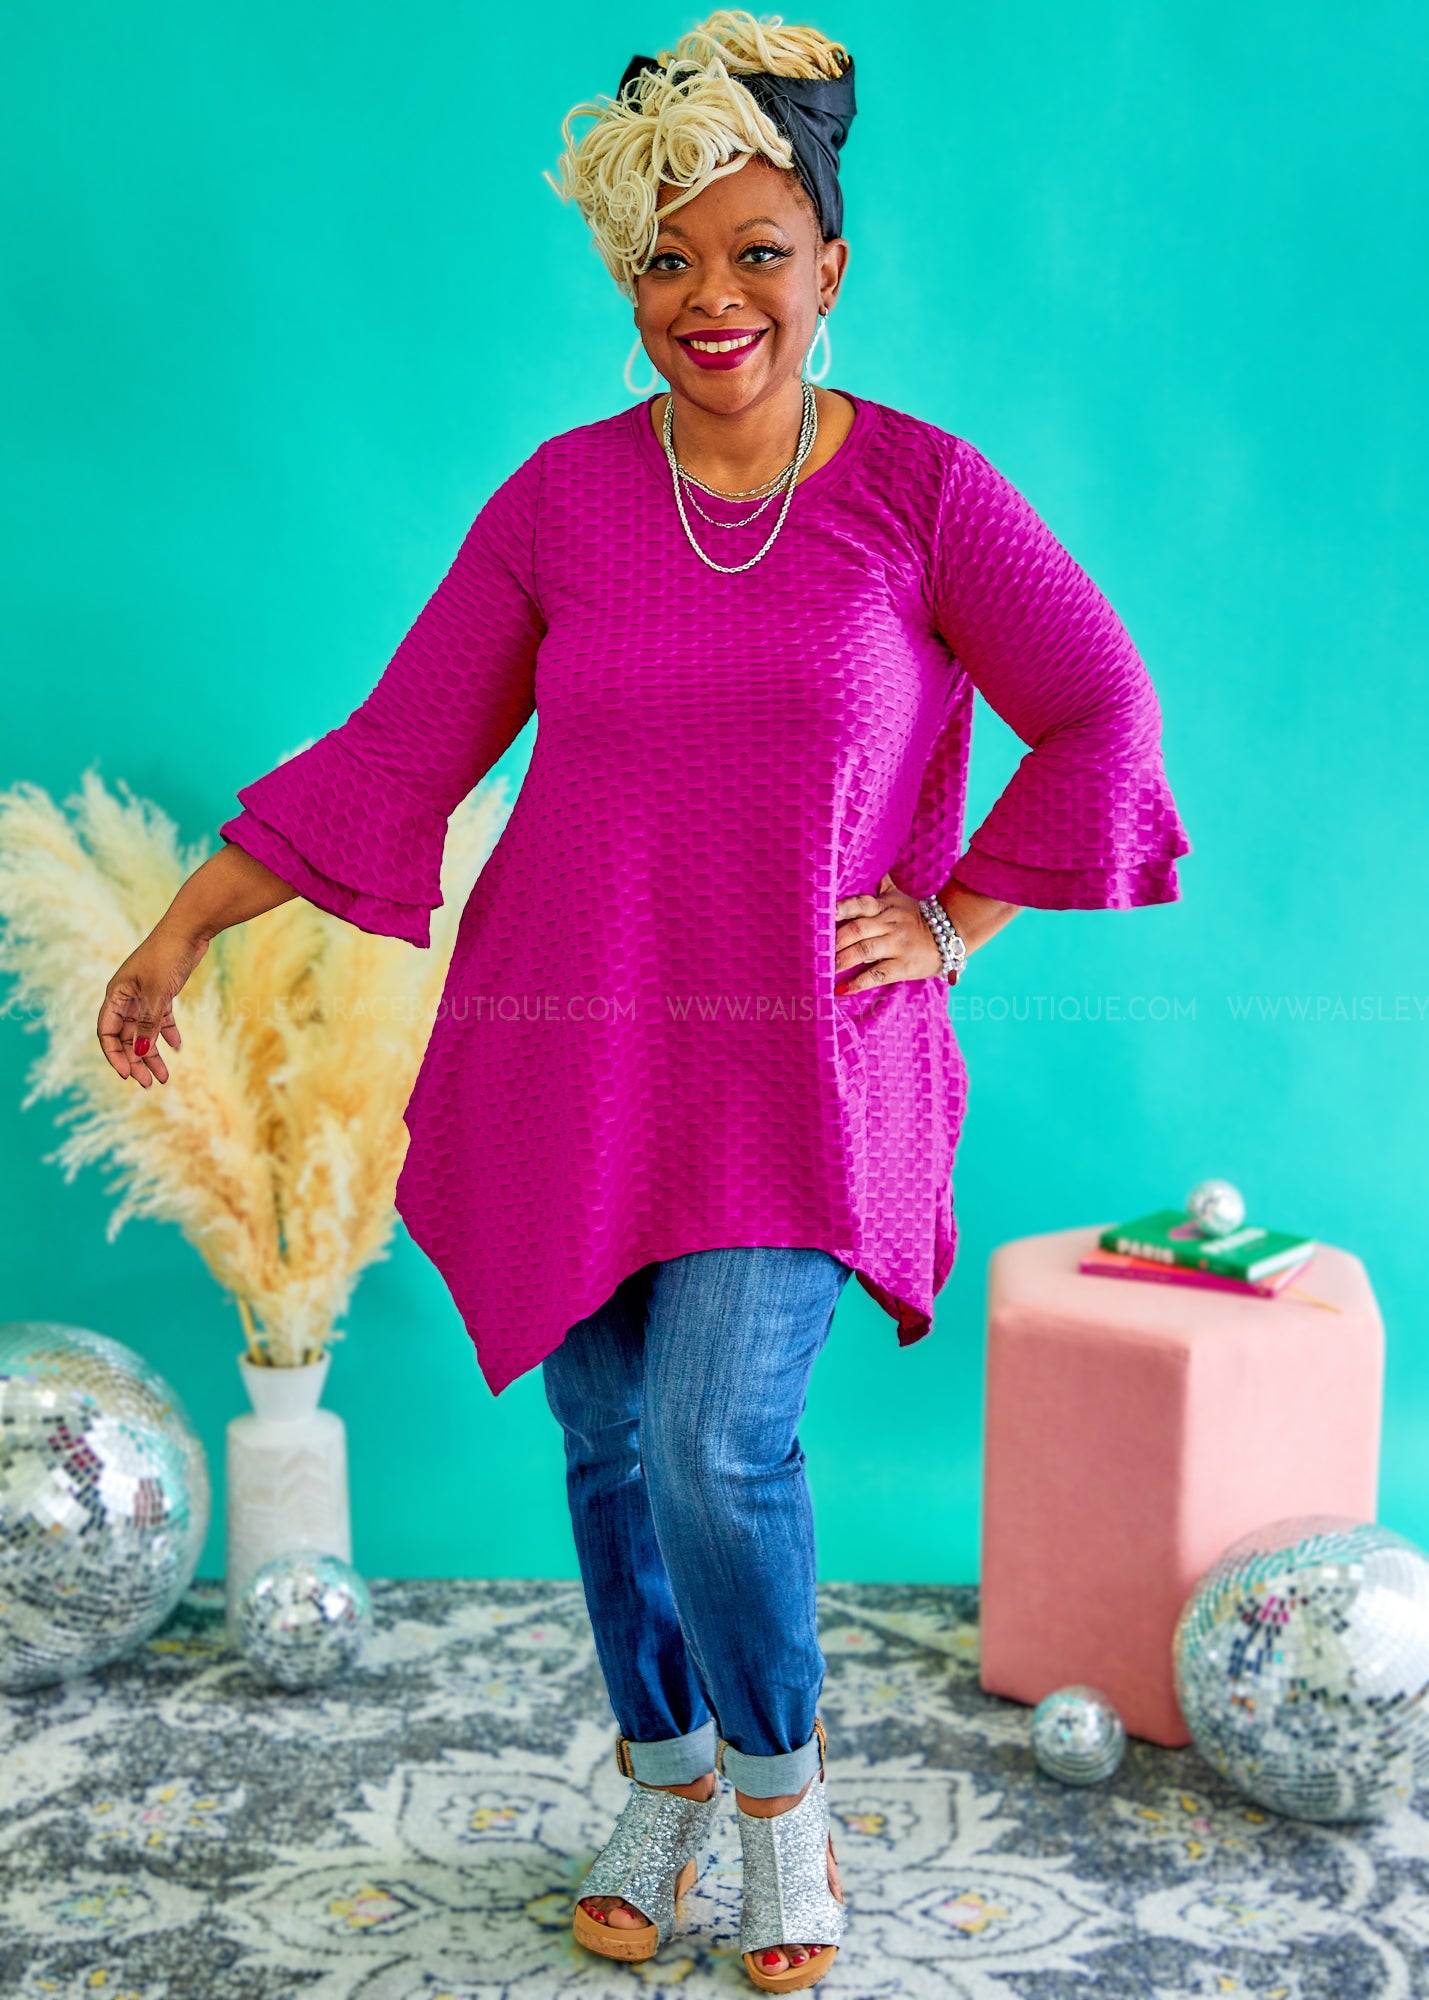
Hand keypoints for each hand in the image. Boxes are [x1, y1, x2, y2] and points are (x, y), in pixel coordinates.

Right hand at [97, 924, 210, 1087]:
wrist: (189, 929)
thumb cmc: (167, 956)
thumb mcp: (157, 993)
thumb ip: (148, 1024)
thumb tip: (140, 1053)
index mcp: (116, 994)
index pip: (106, 1033)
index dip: (115, 1055)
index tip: (127, 1075)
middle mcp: (126, 996)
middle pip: (126, 1036)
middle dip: (137, 1060)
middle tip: (150, 1082)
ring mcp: (144, 995)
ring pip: (144, 1031)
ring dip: (153, 1053)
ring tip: (165, 1076)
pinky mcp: (163, 992)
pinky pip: (161, 1019)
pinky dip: (167, 1034)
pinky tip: (177, 1048)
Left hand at [833, 873, 945, 994]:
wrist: (950, 935)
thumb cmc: (915, 917)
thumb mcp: (899, 898)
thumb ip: (881, 886)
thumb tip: (868, 863)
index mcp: (884, 907)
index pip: (861, 904)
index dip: (842, 908)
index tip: (824, 914)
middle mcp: (889, 924)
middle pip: (857, 930)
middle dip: (834, 941)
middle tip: (815, 950)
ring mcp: (896, 946)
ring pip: (864, 952)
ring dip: (841, 961)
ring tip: (823, 969)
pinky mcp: (903, 966)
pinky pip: (877, 975)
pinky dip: (857, 983)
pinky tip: (841, 990)